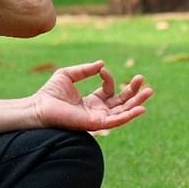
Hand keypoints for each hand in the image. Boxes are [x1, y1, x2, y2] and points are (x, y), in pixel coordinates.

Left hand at [28, 61, 152, 132]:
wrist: (39, 107)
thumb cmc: (49, 93)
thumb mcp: (68, 74)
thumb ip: (85, 69)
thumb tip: (101, 64)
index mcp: (91, 102)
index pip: (109, 90)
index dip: (109, 78)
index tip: (101, 70)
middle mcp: (97, 112)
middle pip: (121, 103)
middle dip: (133, 91)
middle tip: (143, 80)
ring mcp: (97, 119)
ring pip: (123, 112)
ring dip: (137, 102)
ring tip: (149, 91)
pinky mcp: (96, 124)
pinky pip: (117, 121)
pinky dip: (130, 115)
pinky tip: (141, 108)